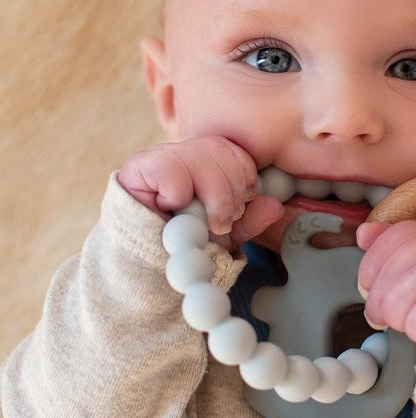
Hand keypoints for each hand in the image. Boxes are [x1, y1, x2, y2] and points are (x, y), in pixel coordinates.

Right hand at [117, 136, 282, 249]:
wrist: (144, 269)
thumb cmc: (183, 246)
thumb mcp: (223, 234)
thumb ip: (249, 219)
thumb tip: (274, 205)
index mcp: (202, 160)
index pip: (233, 150)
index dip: (245, 177)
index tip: (240, 207)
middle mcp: (180, 152)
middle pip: (219, 149)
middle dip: (231, 190)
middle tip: (222, 222)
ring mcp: (157, 156)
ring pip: (199, 156)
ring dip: (212, 196)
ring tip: (206, 224)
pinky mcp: (138, 168)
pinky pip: (172, 169)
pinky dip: (180, 195)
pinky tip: (173, 211)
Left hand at [356, 220, 415, 359]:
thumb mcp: (407, 269)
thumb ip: (384, 247)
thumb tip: (363, 233)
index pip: (391, 238)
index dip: (371, 266)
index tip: (368, 286)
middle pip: (396, 267)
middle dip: (380, 298)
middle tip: (382, 315)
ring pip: (407, 294)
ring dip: (398, 317)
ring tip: (406, 323)